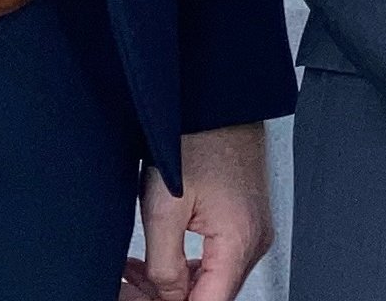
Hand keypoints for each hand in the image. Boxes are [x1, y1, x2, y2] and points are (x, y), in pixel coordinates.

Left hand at [122, 123, 272, 300]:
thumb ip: (164, 266)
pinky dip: (188, 268)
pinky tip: (157, 262)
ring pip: (213, 281)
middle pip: (213, 295)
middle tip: (130, 287)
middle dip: (168, 297)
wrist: (217, 104)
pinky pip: (218, 261)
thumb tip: (167, 296)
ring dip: (174, 285)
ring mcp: (254, 231)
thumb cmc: (196, 140)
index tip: (141, 300)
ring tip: (135, 274)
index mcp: (240, 240)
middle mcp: (255, 240)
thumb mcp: (163, 209)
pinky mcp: (247, 222)